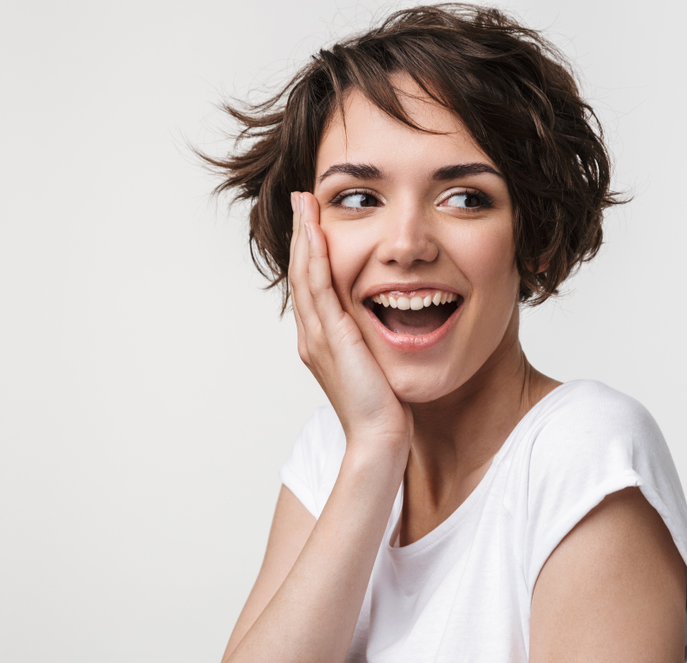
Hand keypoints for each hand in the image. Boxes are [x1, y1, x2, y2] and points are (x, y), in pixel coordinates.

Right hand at [288, 191, 412, 457]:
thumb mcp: (376, 365)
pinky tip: (316, 232)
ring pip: (304, 276)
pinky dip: (314, 257)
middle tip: (302, 199)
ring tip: (305, 203)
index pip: (311, 285)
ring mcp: (317, 337)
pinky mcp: (331, 338)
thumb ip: (373, 343)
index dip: (309, 251)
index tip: (313, 220)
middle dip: (301, 234)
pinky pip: (318, 288)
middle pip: (300, 274)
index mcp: (321, 341)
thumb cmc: (385, 408)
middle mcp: (312, 336)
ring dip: (303, 236)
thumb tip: (386, 325)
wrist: (381, 439)